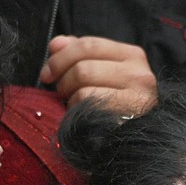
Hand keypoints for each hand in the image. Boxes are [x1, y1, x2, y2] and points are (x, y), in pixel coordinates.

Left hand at [39, 35, 157, 115]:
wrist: (136, 141)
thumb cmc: (113, 107)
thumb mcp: (100, 75)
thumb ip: (79, 55)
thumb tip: (56, 44)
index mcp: (132, 56)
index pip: (89, 44)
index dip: (61, 56)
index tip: (46, 74)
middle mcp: (139, 73)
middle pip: (83, 64)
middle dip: (62, 78)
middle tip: (59, 91)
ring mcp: (136, 95)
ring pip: (84, 79)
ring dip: (68, 94)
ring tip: (73, 104)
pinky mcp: (128, 115)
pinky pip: (86, 101)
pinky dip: (75, 109)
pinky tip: (80, 116)